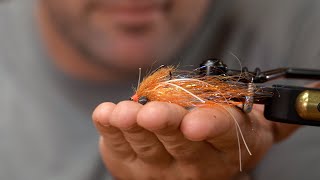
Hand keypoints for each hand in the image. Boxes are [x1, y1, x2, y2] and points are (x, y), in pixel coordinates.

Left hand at [92, 101, 298, 179]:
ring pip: (146, 144)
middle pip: (180, 142)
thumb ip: (272, 121)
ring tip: (124, 112)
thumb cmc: (215, 140)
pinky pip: (117, 143)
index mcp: (225, 150)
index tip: (197, 122)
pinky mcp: (128, 162)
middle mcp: (193, 163)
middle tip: (153, 112)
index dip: (210, 128)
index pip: (223, 137)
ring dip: (133, 126)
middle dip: (166, 125)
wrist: (182, 164)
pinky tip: (106, 114)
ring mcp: (157, 167)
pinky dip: (109, 127)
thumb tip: (316, 95)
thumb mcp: (248, 132)